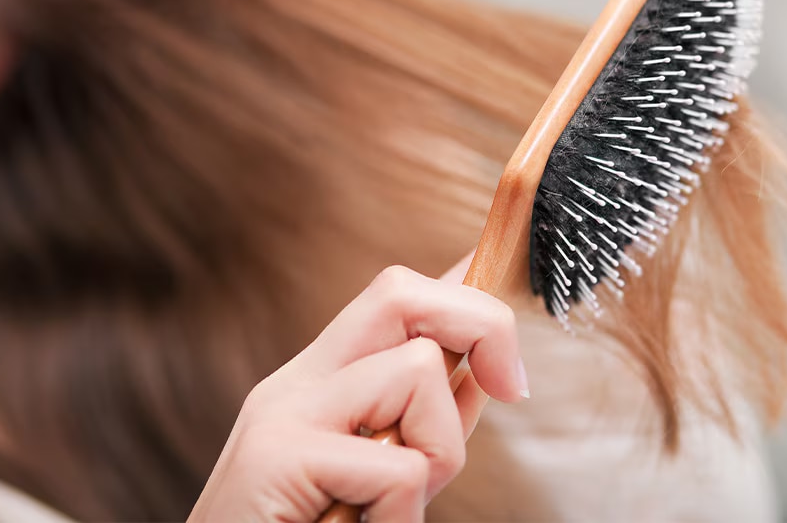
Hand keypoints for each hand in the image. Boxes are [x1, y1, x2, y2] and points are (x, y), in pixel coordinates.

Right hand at [188, 258, 528, 522]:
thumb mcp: (373, 479)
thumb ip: (418, 425)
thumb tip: (481, 374)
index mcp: (319, 382)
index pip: (396, 298)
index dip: (463, 287)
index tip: (506, 287)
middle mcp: (297, 382)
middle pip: (400, 291)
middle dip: (480, 323)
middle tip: (509, 388)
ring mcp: (284, 410)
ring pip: (416, 370)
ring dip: (436, 454)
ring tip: (388, 508)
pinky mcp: (278, 455)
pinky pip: (396, 468)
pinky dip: (399, 516)